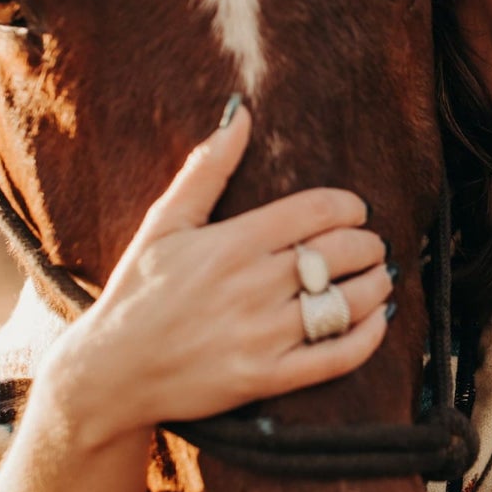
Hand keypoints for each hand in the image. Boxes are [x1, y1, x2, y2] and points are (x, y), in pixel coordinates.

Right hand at [45, 101, 393, 443]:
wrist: (112, 372)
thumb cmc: (138, 291)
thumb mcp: (164, 223)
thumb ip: (207, 169)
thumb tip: (241, 113)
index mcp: (231, 243)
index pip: (317, 211)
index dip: (351, 207)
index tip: (356, 212)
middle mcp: (251, 286)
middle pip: (341, 253)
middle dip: (369, 245)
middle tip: (372, 246)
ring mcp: (261, 335)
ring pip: (346, 303)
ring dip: (376, 285)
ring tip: (380, 278)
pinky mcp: (266, 378)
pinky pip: (337, 356)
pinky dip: (369, 336)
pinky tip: (378, 320)